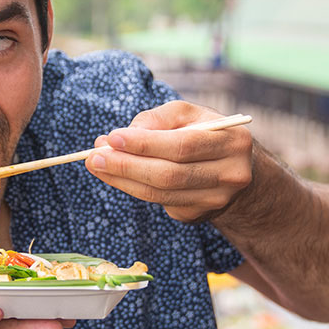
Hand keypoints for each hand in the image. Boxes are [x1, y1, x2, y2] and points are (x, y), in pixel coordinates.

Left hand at [85, 101, 252, 222]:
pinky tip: (116, 176)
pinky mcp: (198, 213)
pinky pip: (159, 202)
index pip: (183, 145)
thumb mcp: (188, 115)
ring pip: (160, 194)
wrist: (234, 168)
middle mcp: (230, 174)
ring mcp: (215, 199)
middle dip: (126, 165)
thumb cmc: (205, 133)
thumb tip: (120, 138)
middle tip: (95, 156)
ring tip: (97, 165)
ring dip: (123, 180)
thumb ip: (157, 119)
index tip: (112, 138)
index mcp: (233, 142)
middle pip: (169, 175)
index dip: (145, 144)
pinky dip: (132, 188)